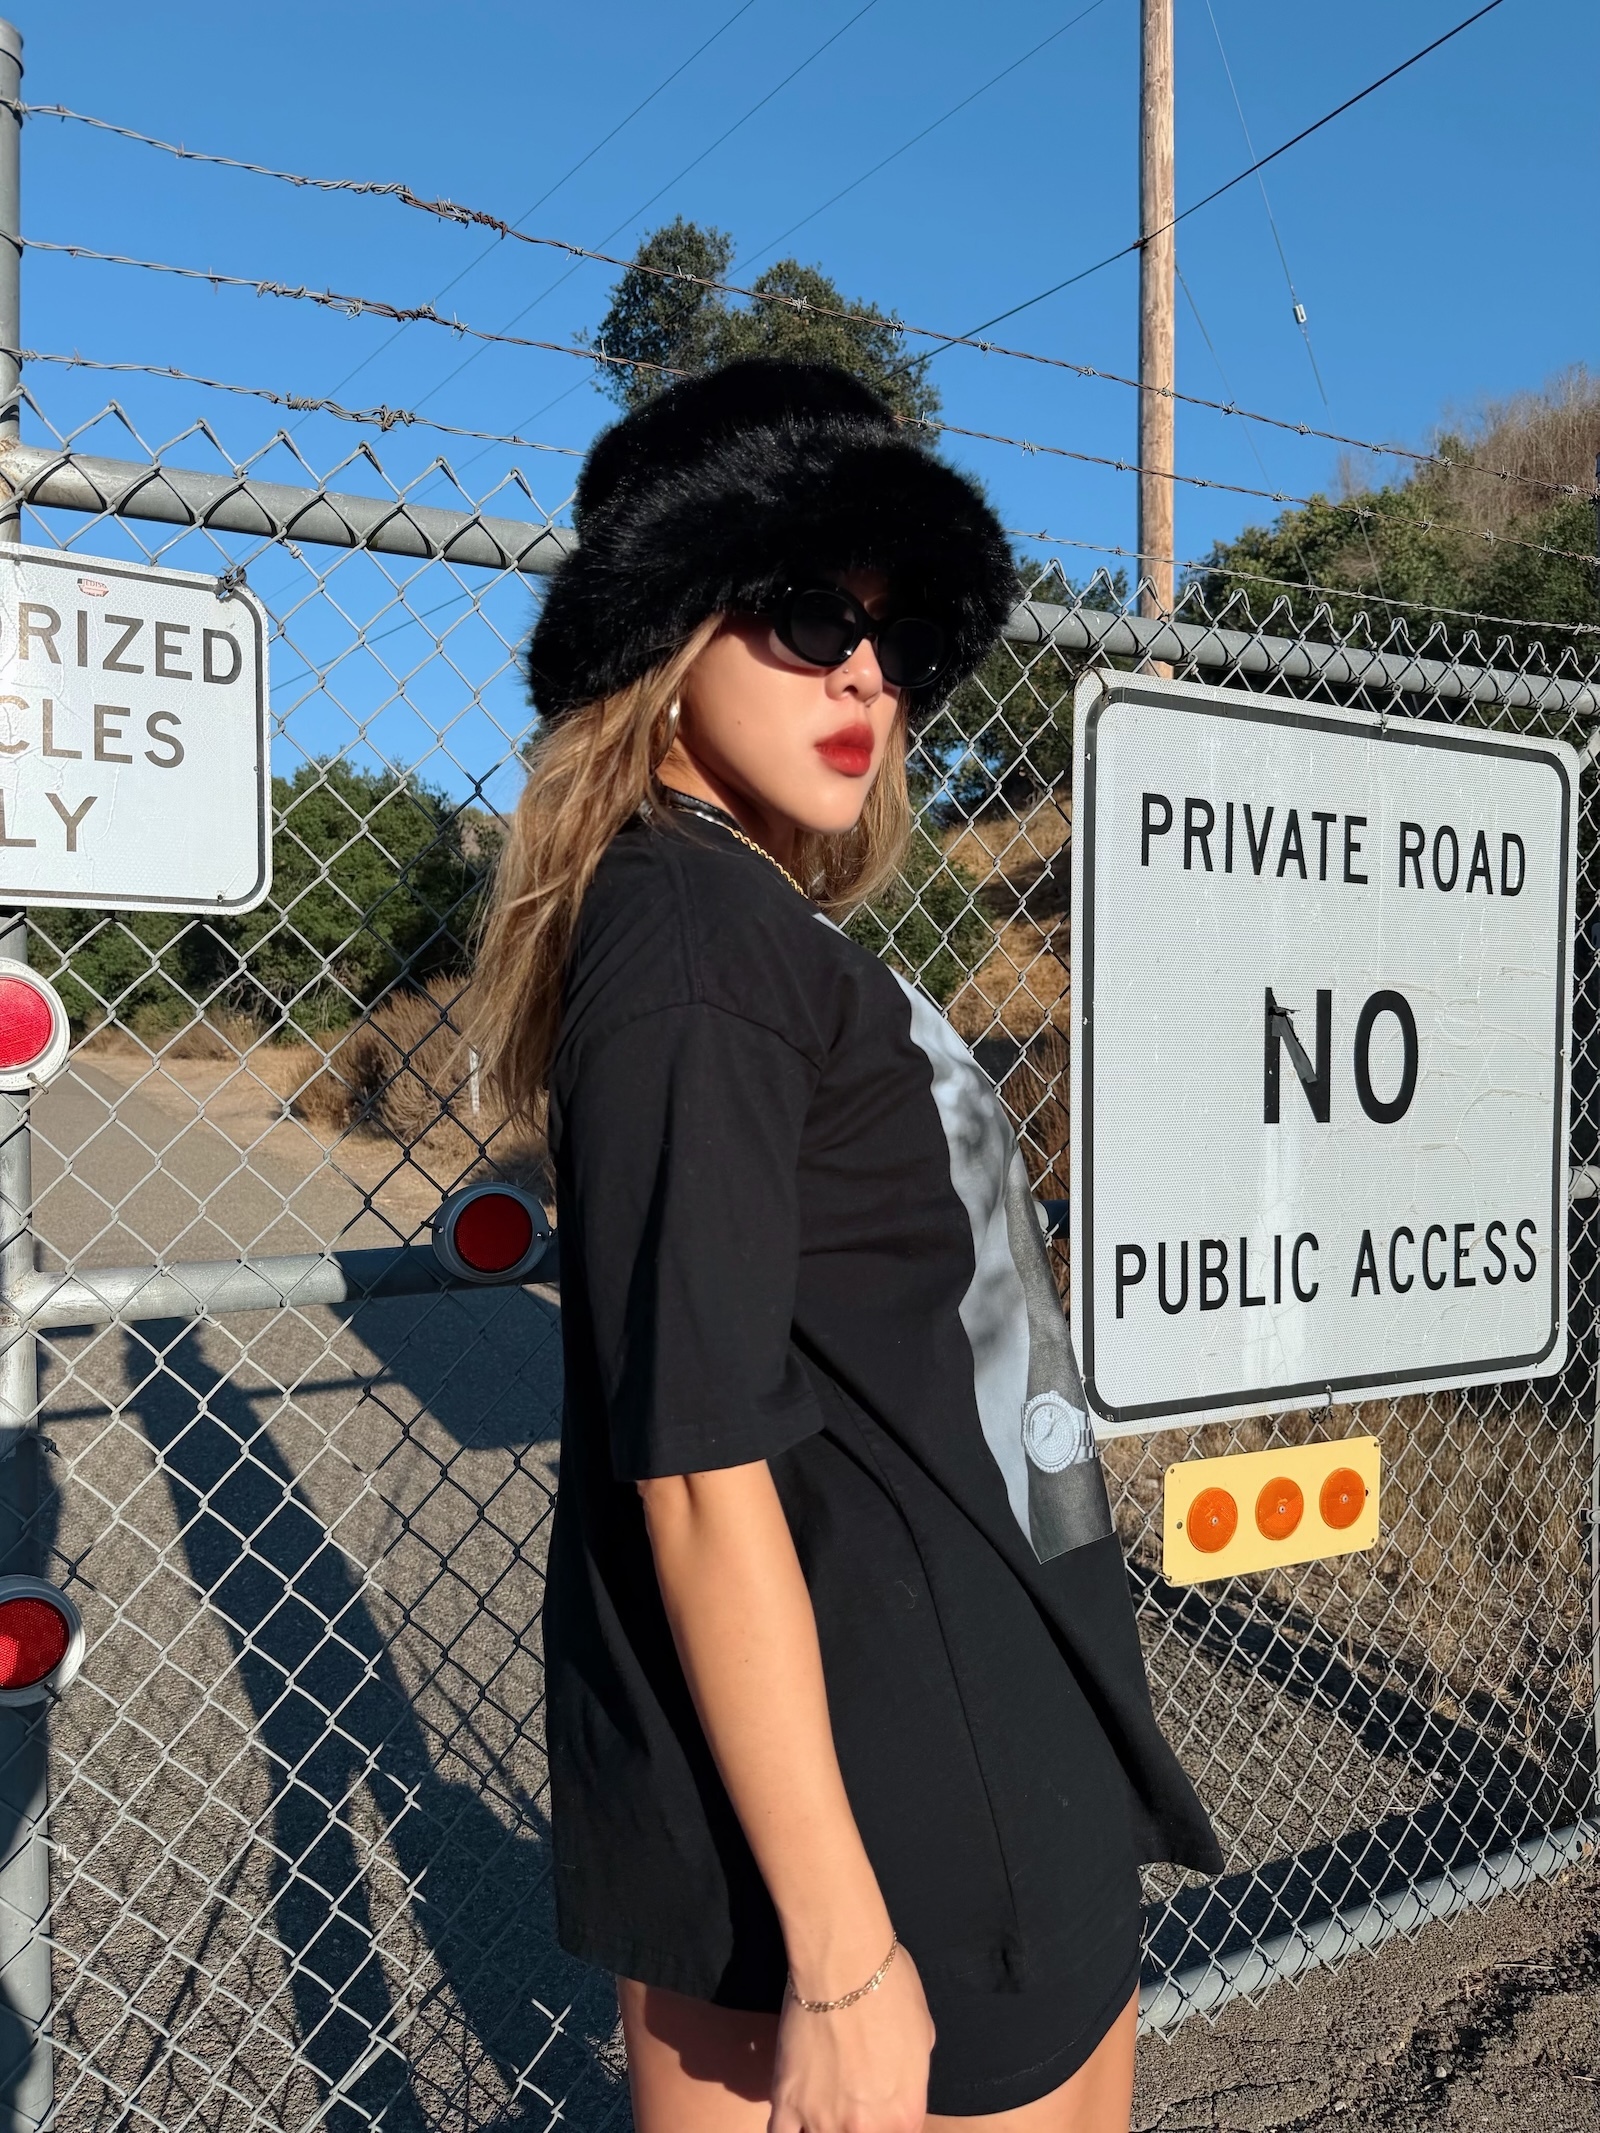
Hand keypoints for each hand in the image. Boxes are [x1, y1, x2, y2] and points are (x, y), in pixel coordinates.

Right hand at [768, 1941, 933, 2132]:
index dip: (888, 2123)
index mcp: (905, 2116)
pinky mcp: (786, 2101)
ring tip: (825, 2106)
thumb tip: (897, 2084)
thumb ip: (911, 2080)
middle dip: (856, 2123)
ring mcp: (821, 2119)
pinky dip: (790, 2132)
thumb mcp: (924, 2039)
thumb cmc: (892, 1989)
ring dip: (824, 2127)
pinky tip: (796, 2122)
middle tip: (850, 2097)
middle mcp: (864, 2129)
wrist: (845, 1963)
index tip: (878, 2107)